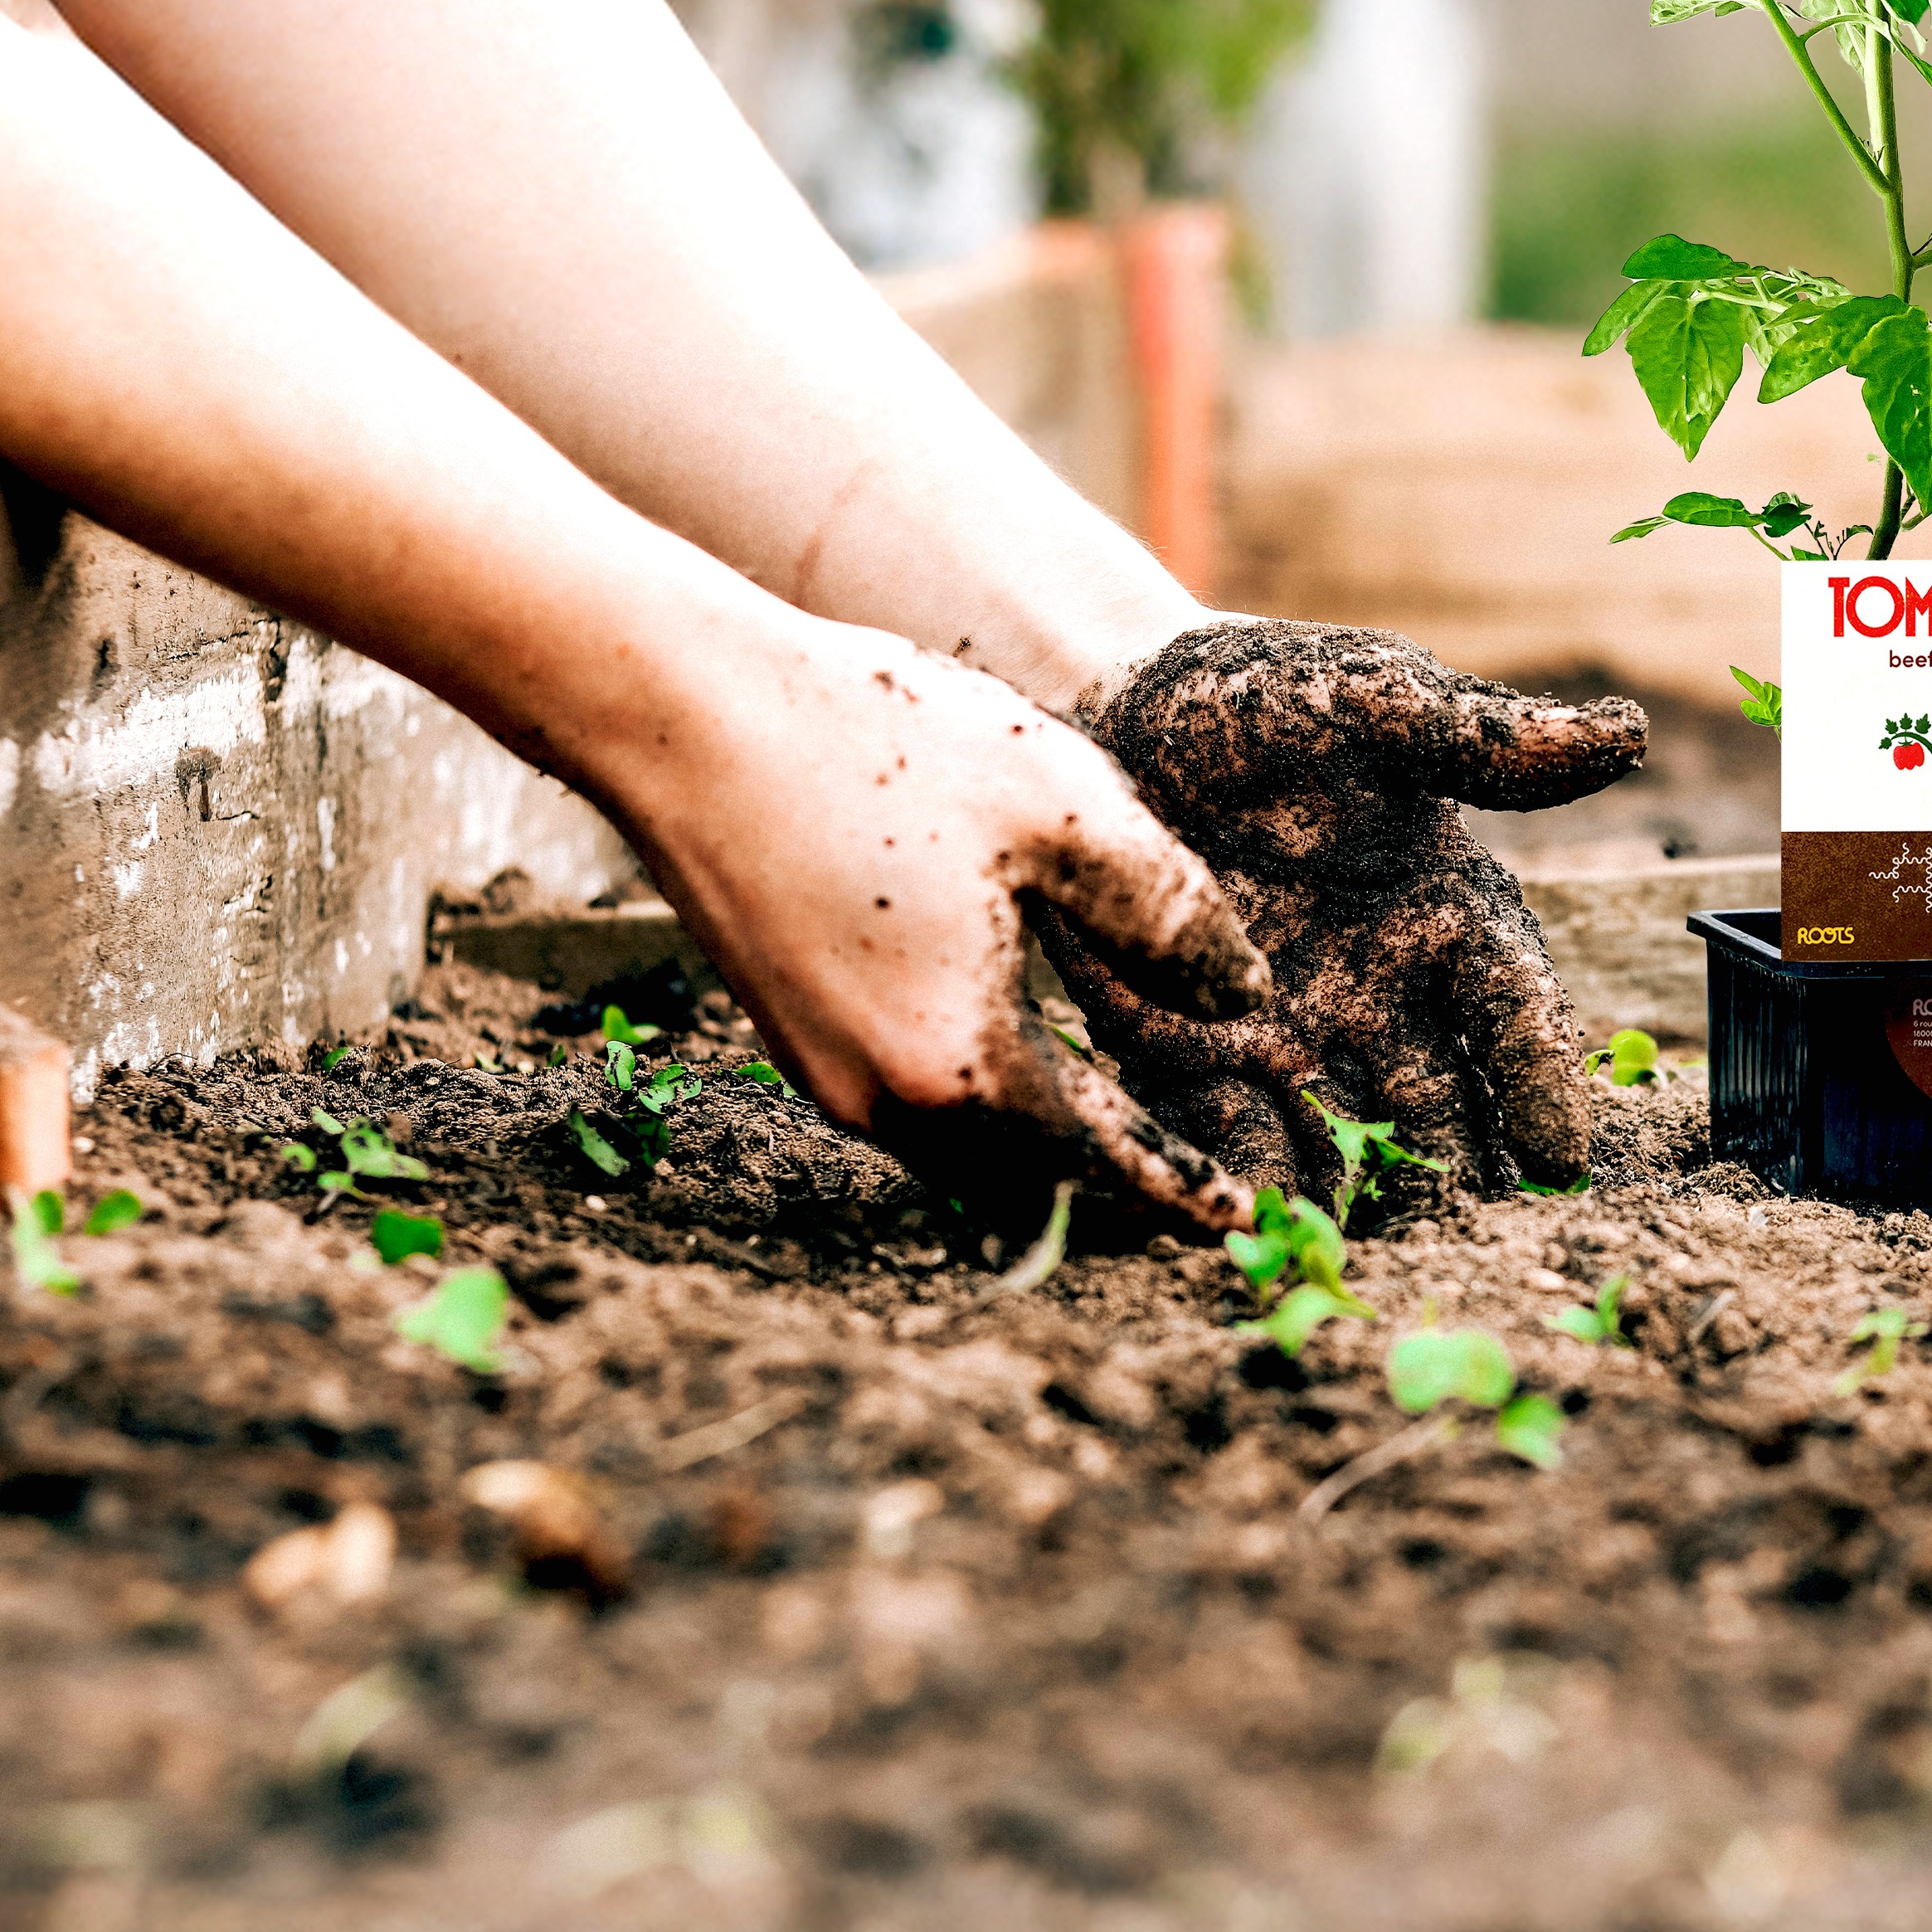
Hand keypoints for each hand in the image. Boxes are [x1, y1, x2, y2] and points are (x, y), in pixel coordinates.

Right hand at [604, 623, 1270, 1235]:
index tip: (1251, 1217)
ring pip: (963, 1158)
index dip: (1183, 1191)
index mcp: (962, 1062)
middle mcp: (882, 1096)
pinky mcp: (792, 1030)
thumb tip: (1244, 999)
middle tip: (1199, 1189)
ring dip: (1046, 1158)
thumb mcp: (1067, 811)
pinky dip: (986, 1111)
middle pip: (1027, 1188)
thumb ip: (1168, 918)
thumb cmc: (878, 747)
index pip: (1102, 1164)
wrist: (680, 715)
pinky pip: (913, 1110)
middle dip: (1116, 1196)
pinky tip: (1027, 1063)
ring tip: (1128, 1133)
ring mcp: (823, 1071)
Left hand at [1060, 621, 1649, 1199]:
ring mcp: (1295, 1035)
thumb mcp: (1372, 701)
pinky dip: (1250, 1188)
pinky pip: (1232, 1141)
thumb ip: (1481, 738)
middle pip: (1444, 1106)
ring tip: (1371, 1264)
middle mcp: (1387, 994)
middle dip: (1462, 1178)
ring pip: (1349, 1143)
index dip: (1541, 1083)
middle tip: (1474, 1247)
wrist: (1110, 710)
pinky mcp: (1195, 1058)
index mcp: (1450, 914)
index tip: (1561, 1159)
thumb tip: (1627, 734)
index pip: (1514, 1013)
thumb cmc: (1262, 698)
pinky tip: (1257, 1235)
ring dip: (1363, 1204)